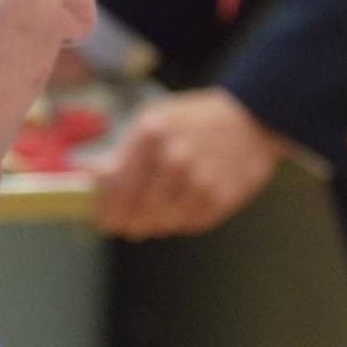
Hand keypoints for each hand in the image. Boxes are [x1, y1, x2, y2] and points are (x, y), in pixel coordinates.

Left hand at [88, 87, 283, 238]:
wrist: (253, 120)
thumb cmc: (197, 121)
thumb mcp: (154, 121)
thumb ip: (123, 153)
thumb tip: (92, 181)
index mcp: (151, 134)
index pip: (113, 188)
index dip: (104, 209)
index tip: (103, 218)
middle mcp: (173, 159)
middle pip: (133, 214)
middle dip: (126, 222)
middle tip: (126, 224)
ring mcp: (198, 181)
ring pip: (159, 224)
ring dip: (155, 222)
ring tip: (160, 208)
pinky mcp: (219, 200)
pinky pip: (186, 226)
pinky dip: (181, 221)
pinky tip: (185, 204)